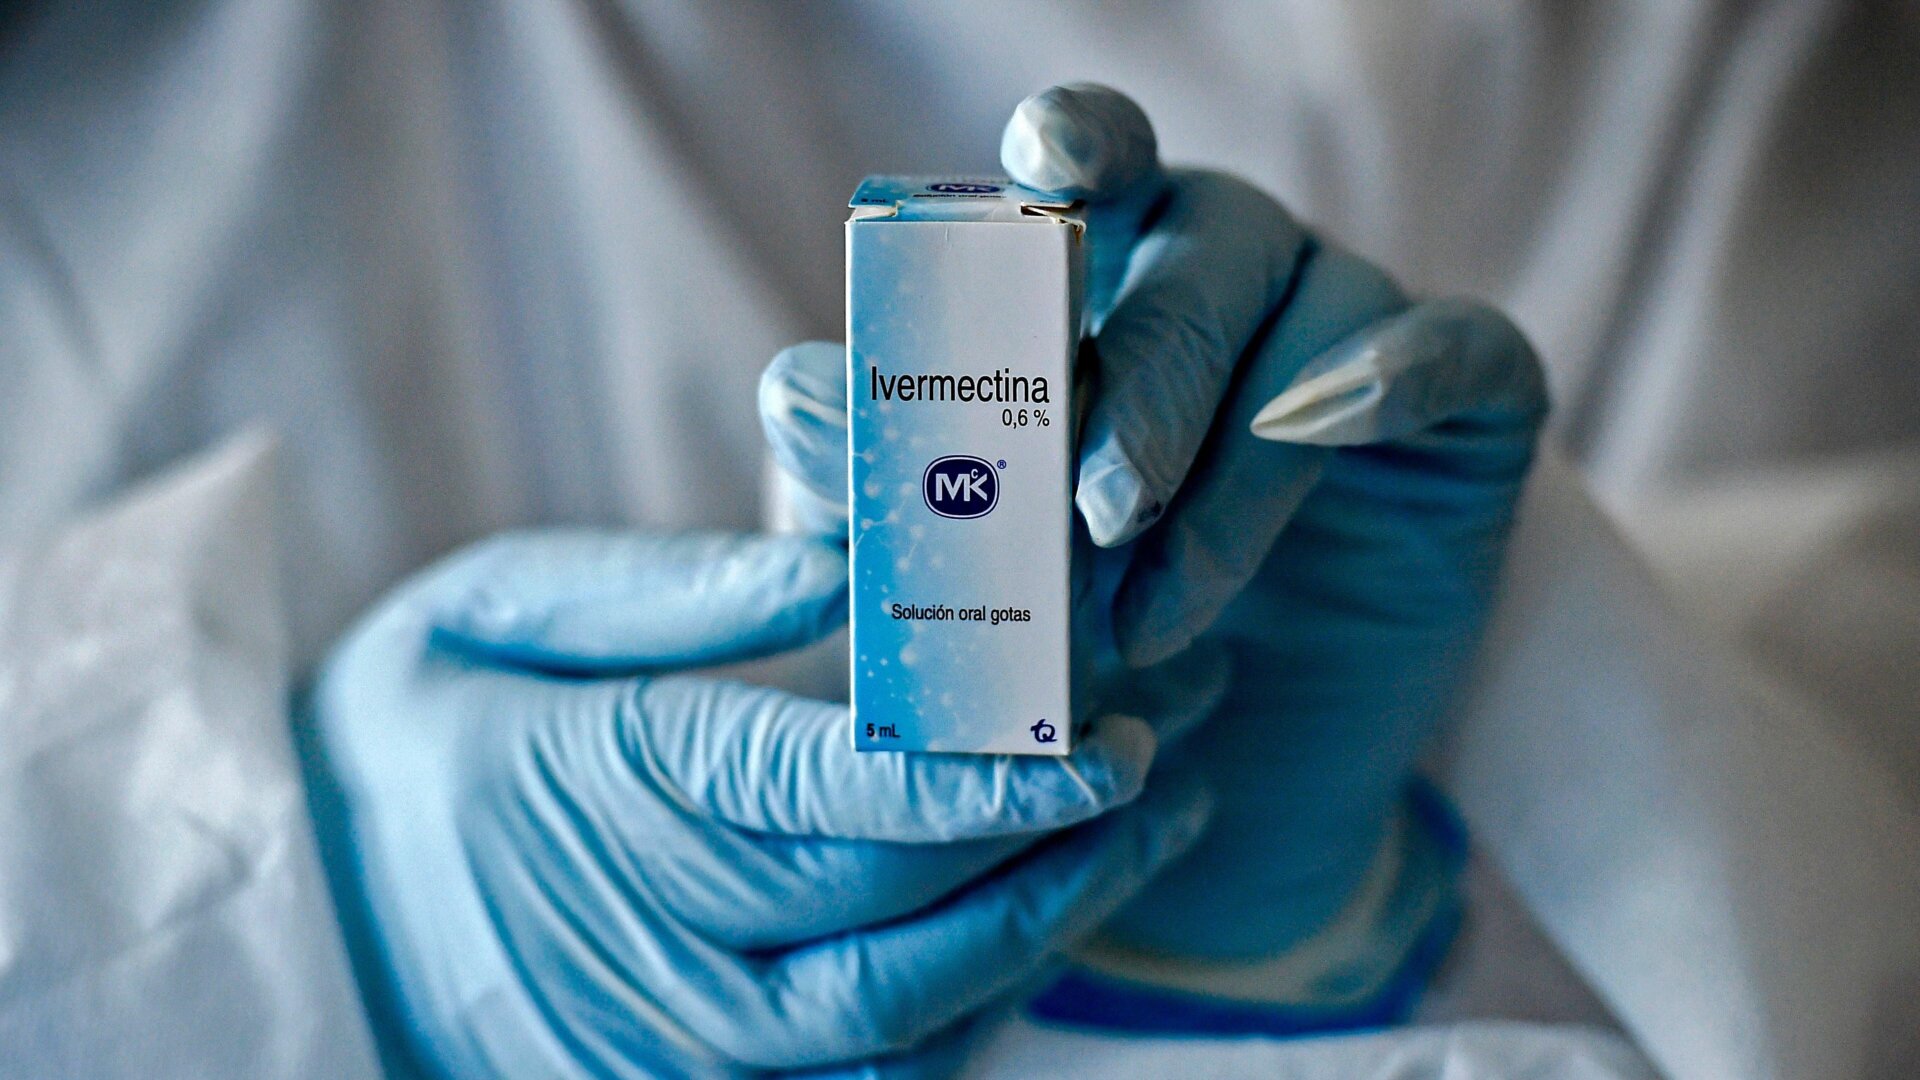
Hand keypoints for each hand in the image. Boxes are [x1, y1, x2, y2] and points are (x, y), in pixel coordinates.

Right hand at [304, 530, 1216, 1075]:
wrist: (293, 911)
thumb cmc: (402, 732)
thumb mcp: (496, 608)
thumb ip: (677, 592)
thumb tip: (845, 561)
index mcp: (608, 795)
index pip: (832, 796)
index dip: (984, 773)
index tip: (1106, 734)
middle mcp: (652, 946)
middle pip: (902, 914)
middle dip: (1056, 840)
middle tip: (1166, 749)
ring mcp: (673, 1048)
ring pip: (906, 1024)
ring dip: (1045, 929)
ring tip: (1147, 829)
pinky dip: (971, 1012)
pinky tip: (1039, 924)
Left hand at [761, 84, 1545, 1020]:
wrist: (1238, 781)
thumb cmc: (1075, 649)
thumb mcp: (962, 583)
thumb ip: (886, 483)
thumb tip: (797, 386)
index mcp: (1103, 279)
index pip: (1090, 169)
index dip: (1073, 147)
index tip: (1043, 173)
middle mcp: (1228, 277)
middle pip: (1195, 255)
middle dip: (1139, 382)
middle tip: (1090, 513)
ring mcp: (1351, 328)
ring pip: (1309, 325)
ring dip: (1228, 470)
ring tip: (1155, 617)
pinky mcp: (1469, 405)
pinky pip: (1459, 351)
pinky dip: (1395, 378)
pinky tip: (1324, 424)